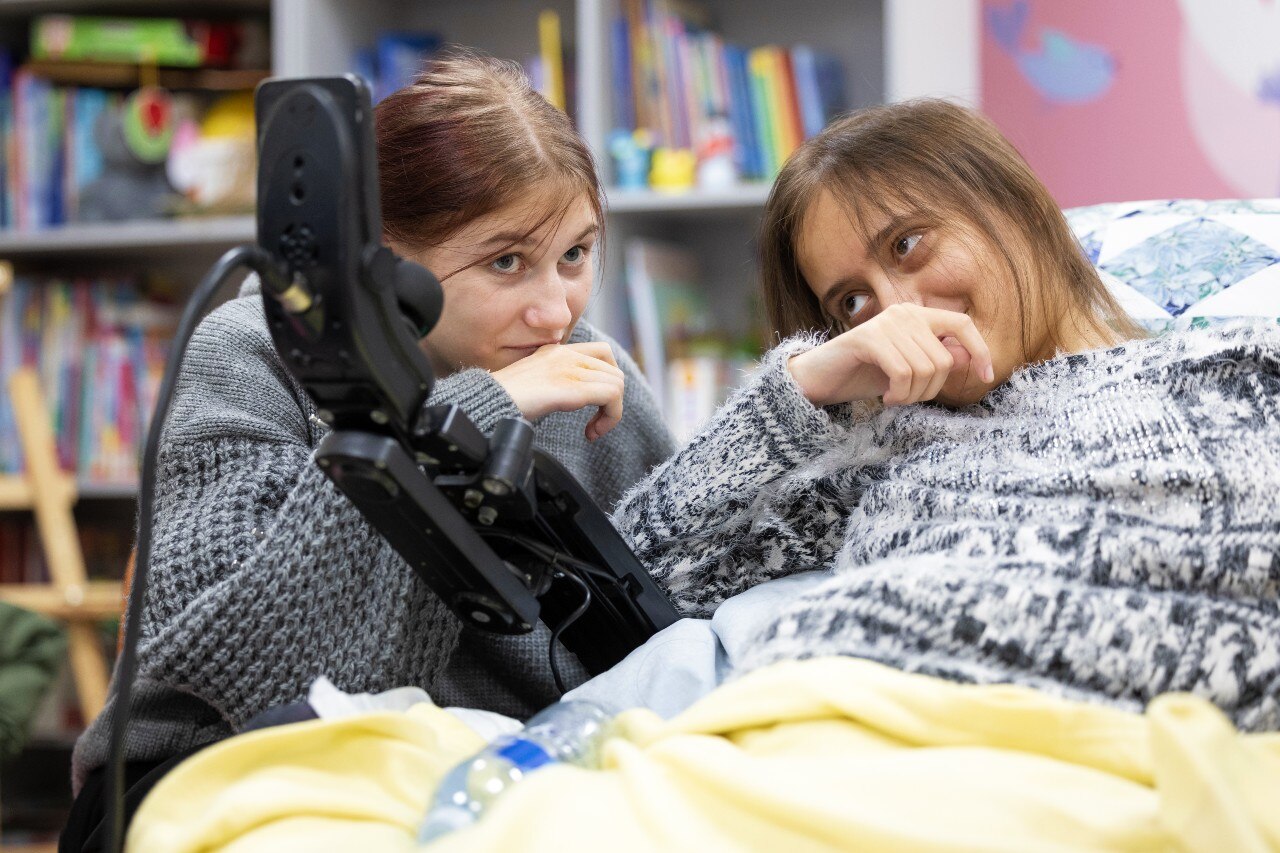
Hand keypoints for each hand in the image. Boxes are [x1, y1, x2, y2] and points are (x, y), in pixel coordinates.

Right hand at [492, 342, 624, 440]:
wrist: (487, 402)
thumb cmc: (503, 401)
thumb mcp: (533, 385)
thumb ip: (554, 383)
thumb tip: (572, 398)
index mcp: (556, 351)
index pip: (603, 353)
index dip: (607, 381)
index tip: (595, 406)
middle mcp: (566, 355)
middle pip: (614, 372)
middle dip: (612, 402)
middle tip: (594, 425)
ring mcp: (570, 369)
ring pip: (617, 384)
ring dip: (611, 413)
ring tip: (592, 431)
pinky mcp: (573, 386)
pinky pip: (612, 396)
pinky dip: (610, 418)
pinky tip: (591, 433)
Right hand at [787, 304, 994, 406]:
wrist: (819, 379)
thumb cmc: (865, 375)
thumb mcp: (909, 370)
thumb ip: (938, 359)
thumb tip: (969, 355)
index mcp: (917, 315)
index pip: (962, 324)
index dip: (980, 350)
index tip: (986, 377)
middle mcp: (904, 312)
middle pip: (943, 359)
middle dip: (930, 390)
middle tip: (908, 399)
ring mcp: (885, 323)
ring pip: (925, 369)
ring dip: (913, 395)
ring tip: (896, 399)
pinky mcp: (868, 338)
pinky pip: (903, 372)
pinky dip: (899, 393)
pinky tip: (887, 398)